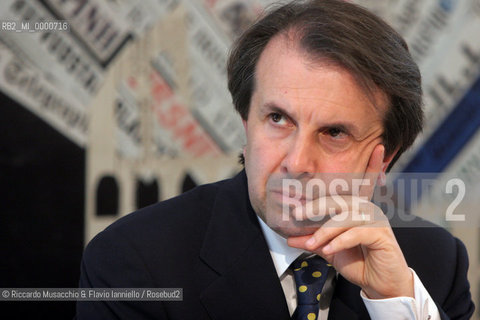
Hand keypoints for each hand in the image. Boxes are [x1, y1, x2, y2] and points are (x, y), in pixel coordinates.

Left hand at [287, 145, 413, 298]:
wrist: (379, 284)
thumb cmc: (358, 261)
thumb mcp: (330, 249)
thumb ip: (313, 241)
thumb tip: (289, 238)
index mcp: (358, 208)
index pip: (361, 183)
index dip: (371, 165)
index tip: (378, 146)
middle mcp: (368, 210)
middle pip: (339, 200)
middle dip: (315, 207)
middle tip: (296, 215)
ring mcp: (376, 221)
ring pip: (345, 218)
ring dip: (324, 232)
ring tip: (311, 244)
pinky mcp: (381, 236)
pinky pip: (356, 233)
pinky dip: (339, 242)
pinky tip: (329, 251)